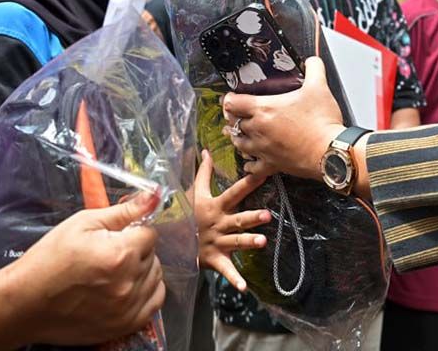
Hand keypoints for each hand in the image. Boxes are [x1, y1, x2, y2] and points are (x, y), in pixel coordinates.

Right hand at [1, 194, 165, 346]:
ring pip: (155, 277)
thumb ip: (123, 212)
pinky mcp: (125, 325)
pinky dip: (146, 292)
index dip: (133, 230)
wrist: (25, 303)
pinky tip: (127, 287)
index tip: (116, 235)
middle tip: (110, 251)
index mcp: (120, 254)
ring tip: (114, 270)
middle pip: (153, 255)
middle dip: (136, 249)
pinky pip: (153, 303)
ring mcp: (128, 308)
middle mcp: (129, 283)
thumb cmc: (49, 260)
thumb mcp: (82, 224)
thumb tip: (153, 197)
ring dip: (142, 270)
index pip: (149, 233)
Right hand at [194, 149, 271, 290]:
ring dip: (248, 243)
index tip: (263, 174)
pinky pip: (226, 270)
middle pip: (237, 220)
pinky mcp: (215, 259)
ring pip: (235, 242)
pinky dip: (234, 279)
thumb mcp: (194, 192)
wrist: (169, 241)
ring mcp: (217, 243)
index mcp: (215, 207)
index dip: (248, 183)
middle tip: (268, 214)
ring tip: (263, 242)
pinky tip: (245, 288)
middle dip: (252, 218)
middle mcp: (218, 225)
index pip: (234, 192)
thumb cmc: (186, 214)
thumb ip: (203, 172)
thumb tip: (207, 150)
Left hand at [223, 56, 345, 179]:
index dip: (228, 98)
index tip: (231, 97)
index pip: (233, 103)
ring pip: (239, 144)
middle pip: (233, 123)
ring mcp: (263, 149)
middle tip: (234, 114)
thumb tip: (312, 61)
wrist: (330, 152)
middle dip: (233, 118)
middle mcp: (258, 130)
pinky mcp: (272, 164)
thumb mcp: (319, 87)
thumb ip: (314, 69)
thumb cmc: (322, 123)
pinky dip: (248, 164)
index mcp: (264, 109)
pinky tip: (249, 163)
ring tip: (238, 134)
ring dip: (237, 137)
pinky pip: (253, 167)